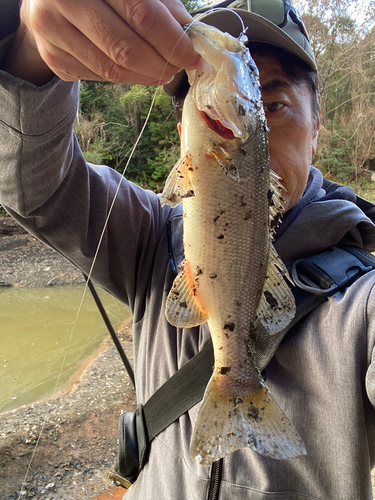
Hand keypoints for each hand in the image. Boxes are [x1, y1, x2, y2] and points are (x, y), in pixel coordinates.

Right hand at [18, 0, 197, 84]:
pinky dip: (124, 77)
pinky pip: (98, 76)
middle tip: (177, 67)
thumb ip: (160, 5)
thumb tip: (188, 33)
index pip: (141, 14)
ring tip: (162, 71)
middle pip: (125, 48)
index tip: (190, 54)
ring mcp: (53, 31)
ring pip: (111, 69)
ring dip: (144, 76)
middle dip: (159, 63)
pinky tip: (136, 70)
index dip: (170, 40)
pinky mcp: (53, 58)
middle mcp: (64, 0)